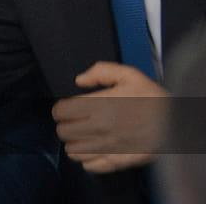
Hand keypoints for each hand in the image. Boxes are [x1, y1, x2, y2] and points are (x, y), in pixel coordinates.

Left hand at [53, 61, 168, 172]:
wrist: (177, 123)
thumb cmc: (152, 98)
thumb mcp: (130, 75)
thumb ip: (101, 72)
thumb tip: (79, 81)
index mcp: (98, 105)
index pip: (61, 112)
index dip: (62, 110)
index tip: (69, 109)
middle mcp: (99, 127)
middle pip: (63, 132)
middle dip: (66, 126)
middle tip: (76, 123)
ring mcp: (108, 147)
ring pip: (73, 151)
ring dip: (74, 144)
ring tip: (84, 138)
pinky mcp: (118, 162)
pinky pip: (90, 166)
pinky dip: (87, 160)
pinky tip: (94, 151)